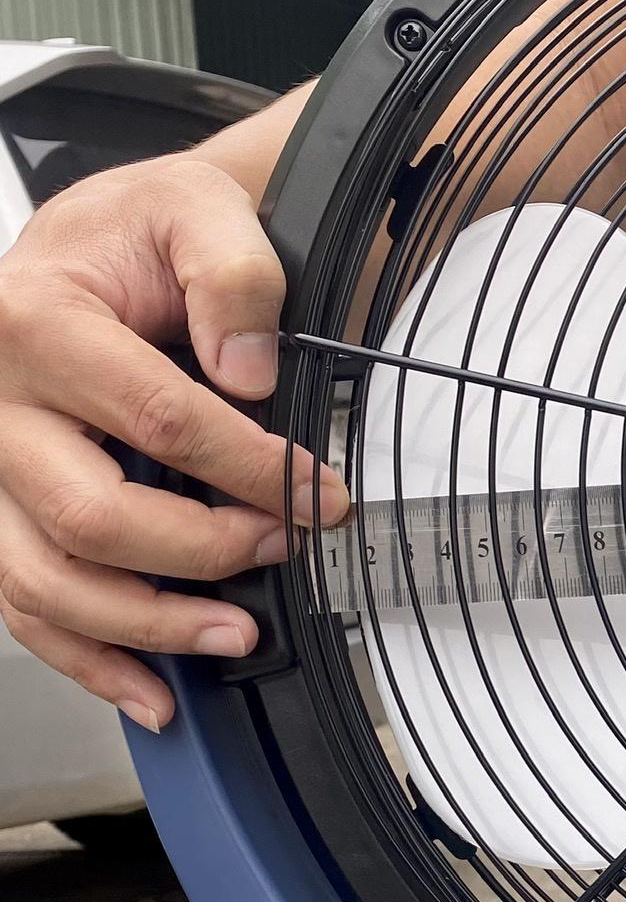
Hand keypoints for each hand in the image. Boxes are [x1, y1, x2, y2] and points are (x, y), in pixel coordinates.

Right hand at [0, 151, 348, 728]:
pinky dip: (90, 659)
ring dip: (149, 625)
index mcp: (35, 320)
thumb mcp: (197, 210)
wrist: (99, 248)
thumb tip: (248, 372)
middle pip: (91, 516)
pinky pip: (26, 607)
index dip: (252, 469)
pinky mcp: (0, 513)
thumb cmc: (139, 236)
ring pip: (46, 580)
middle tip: (281, 548)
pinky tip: (153, 691)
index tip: (319, 494)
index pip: (157, 418)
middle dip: (201, 552)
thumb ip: (234, 276)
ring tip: (238, 633)